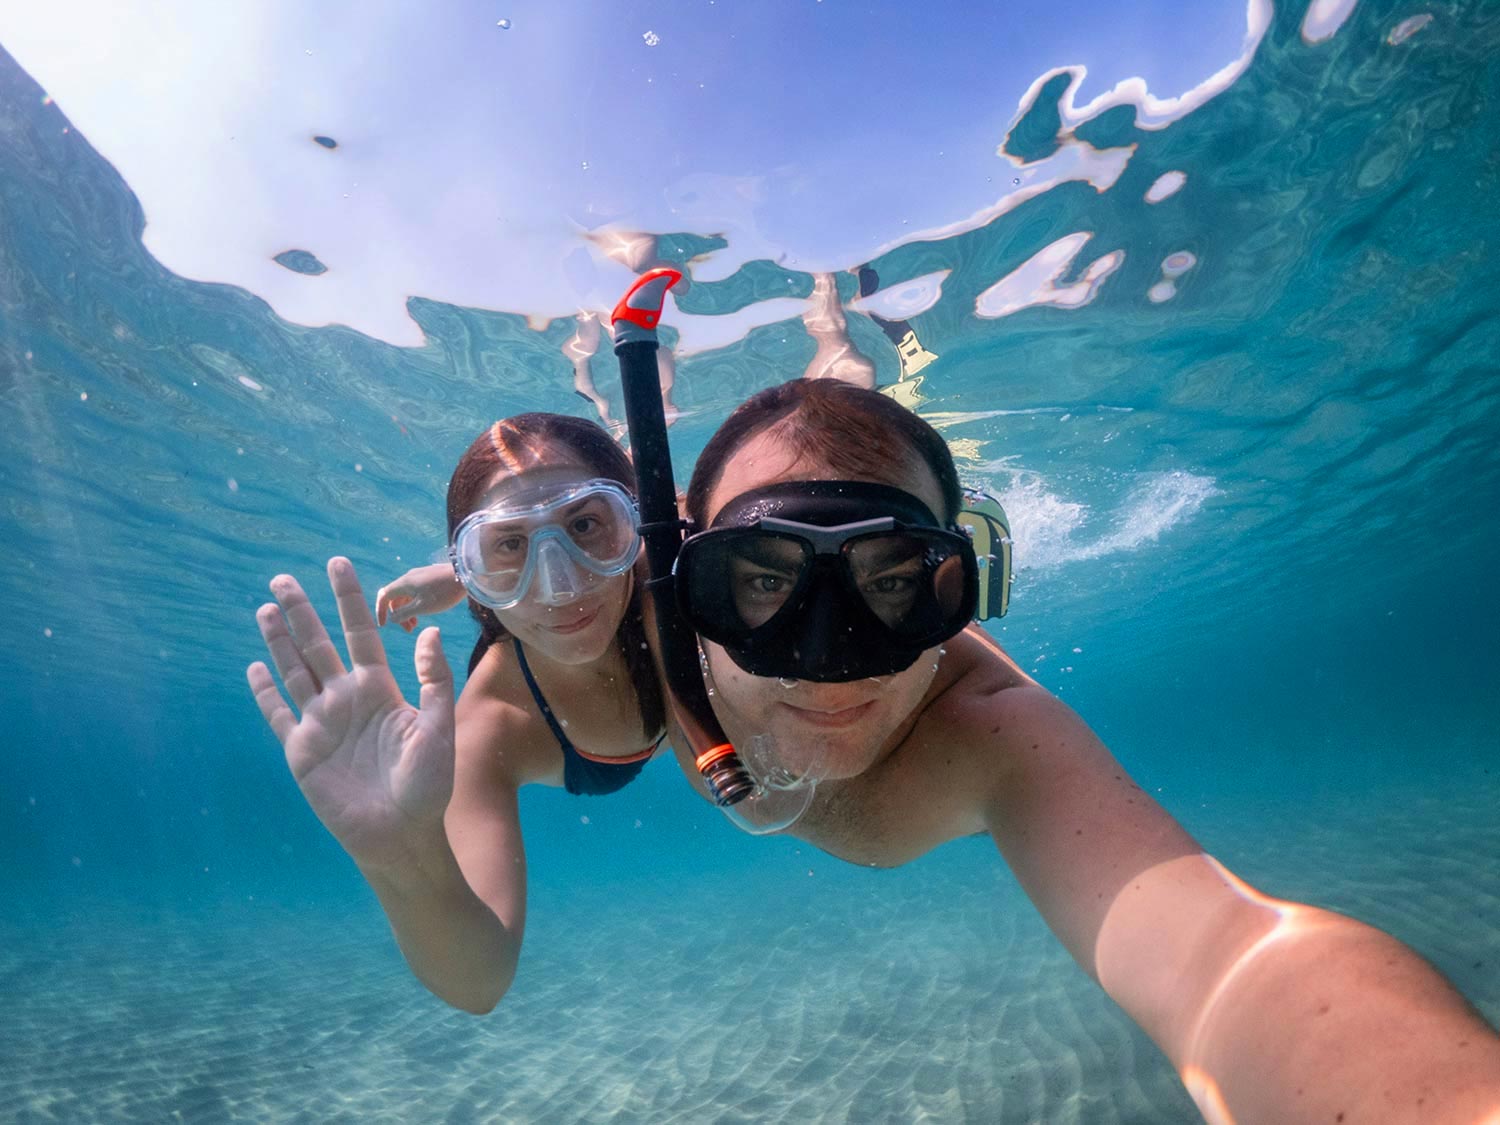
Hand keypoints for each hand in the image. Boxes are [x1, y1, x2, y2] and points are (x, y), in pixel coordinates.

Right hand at [247, 557, 455, 869]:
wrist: (401, 833)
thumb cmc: (428, 784)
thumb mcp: (439, 726)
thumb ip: (433, 680)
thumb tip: (428, 632)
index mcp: (380, 690)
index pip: (360, 633)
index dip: (349, 599)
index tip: (337, 564)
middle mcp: (347, 699)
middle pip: (319, 645)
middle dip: (301, 612)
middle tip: (282, 577)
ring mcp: (322, 723)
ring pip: (294, 672)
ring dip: (279, 641)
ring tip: (265, 609)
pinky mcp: (302, 751)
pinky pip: (279, 716)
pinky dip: (265, 693)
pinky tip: (255, 668)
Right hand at [376, 562, 465, 631]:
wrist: (467, 575)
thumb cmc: (444, 592)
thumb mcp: (422, 607)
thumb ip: (404, 614)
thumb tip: (392, 619)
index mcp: (404, 583)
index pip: (383, 596)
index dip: (380, 611)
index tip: (384, 625)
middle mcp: (409, 578)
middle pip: (395, 598)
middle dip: (398, 614)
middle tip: (410, 629)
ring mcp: (419, 576)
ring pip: (406, 596)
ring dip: (408, 611)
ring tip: (416, 624)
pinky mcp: (429, 578)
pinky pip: (415, 592)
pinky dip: (415, 604)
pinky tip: (425, 612)